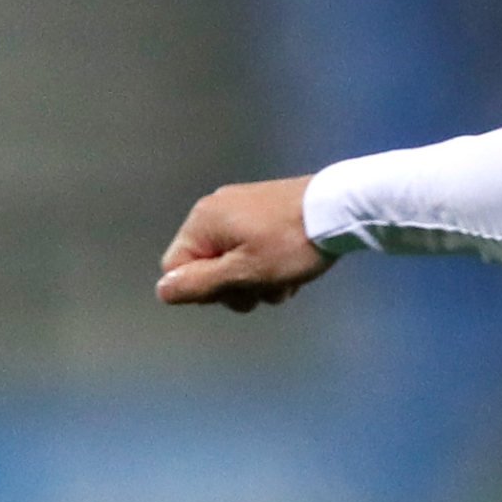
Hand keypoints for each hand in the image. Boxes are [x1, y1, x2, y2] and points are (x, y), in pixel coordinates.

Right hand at [157, 176, 333, 310]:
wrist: (338, 210)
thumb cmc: (288, 245)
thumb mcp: (243, 272)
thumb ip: (201, 284)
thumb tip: (162, 291)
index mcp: (202, 222)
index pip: (177, 268)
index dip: (202, 289)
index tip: (233, 291)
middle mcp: (215, 210)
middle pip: (207, 268)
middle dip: (236, 288)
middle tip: (266, 289)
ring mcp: (241, 209)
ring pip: (234, 263)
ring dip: (258, 281)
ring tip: (286, 281)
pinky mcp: (265, 212)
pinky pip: (253, 249)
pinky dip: (270, 265)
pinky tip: (293, 269)